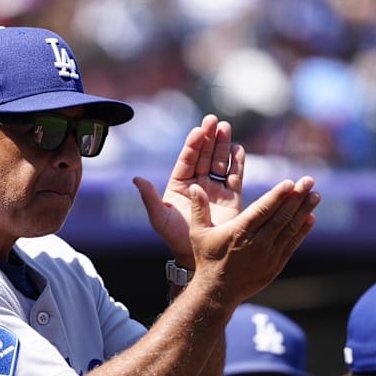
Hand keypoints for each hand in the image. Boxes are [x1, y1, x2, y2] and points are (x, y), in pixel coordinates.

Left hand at [134, 115, 242, 266]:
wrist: (197, 255)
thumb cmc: (174, 237)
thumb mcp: (159, 217)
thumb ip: (149, 197)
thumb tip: (136, 179)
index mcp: (179, 184)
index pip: (187, 159)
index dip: (193, 145)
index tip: (198, 130)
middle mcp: (197, 183)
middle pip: (205, 155)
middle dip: (209, 138)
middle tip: (214, 120)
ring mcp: (214, 189)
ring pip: (219, 161)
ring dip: (223, 145)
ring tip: (226, 127)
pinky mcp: (231, 197)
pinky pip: (235, 176)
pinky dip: (237, 162)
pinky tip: (239, 149)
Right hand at [188, 176, 320, 305]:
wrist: (218, 291)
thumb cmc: (207, 258)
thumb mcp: (198, 233)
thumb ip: (199, 208)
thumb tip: (194, 187)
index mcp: (239, 232)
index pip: (263, 210)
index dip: (278, 196)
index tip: (290, 182)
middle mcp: (257, 242)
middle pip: (281, 216)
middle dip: (297, 197)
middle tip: (309, 181)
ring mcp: (269, 254)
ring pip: (290, 228)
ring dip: (304, 211)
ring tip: (315, 195)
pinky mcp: (276, 264)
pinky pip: (292, 244)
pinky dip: (303, 231)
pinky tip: (310, 218)